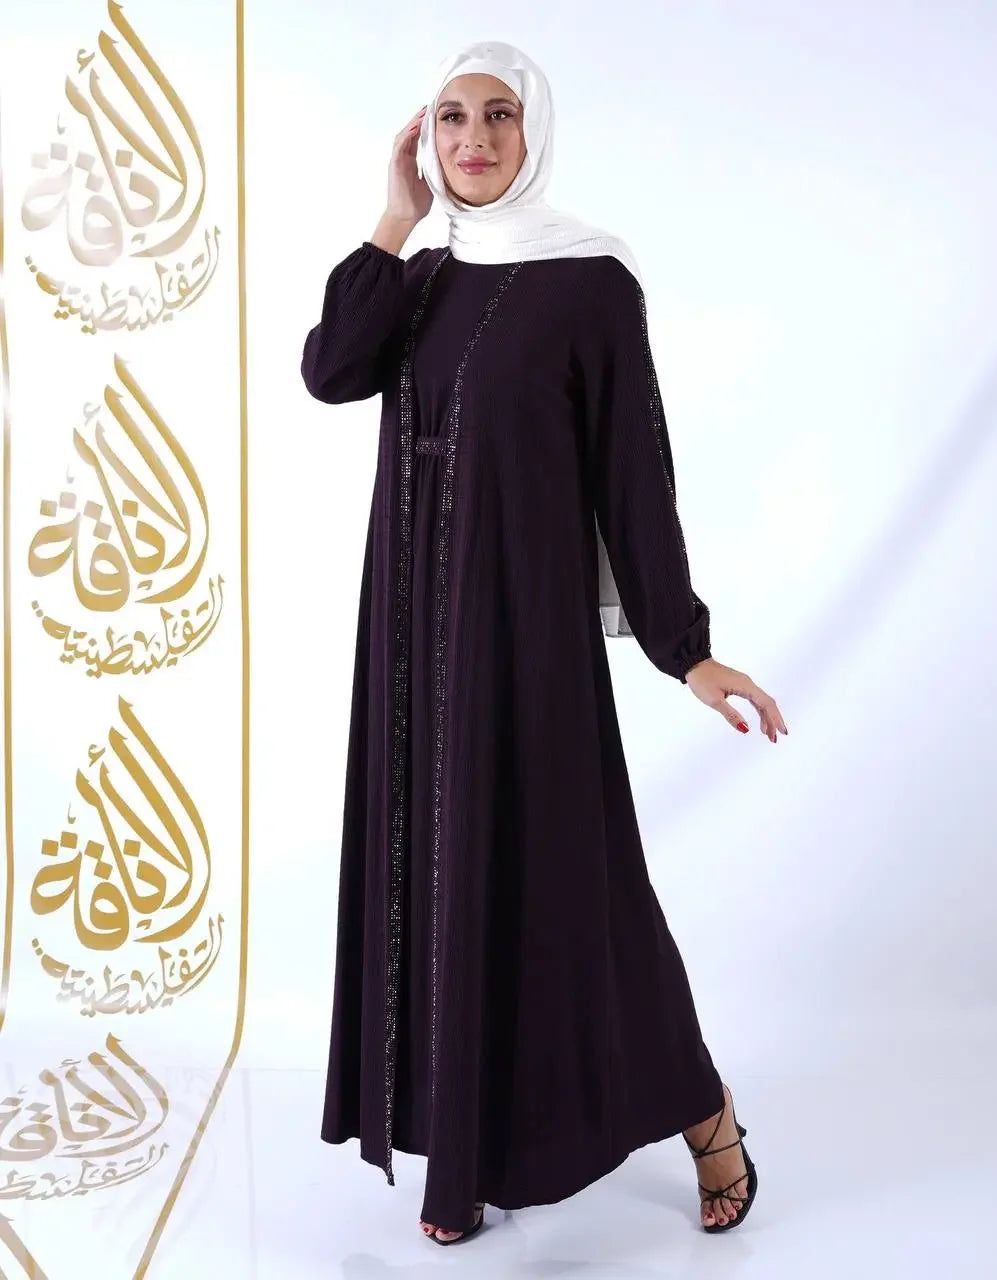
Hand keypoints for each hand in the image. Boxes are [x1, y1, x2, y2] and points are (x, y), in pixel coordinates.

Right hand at [385, 105, 432, 225]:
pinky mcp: (394, 165)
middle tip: (429, 107)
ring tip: (423, 113)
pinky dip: (407, 135)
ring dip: (413, 123)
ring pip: (404, 136)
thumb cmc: (416, 203)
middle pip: (410, 133)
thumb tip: (448, 162)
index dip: (425, 126)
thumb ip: (435, 169)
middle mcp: (403, 158)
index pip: (417, 139)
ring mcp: (397, 161)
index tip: (435, 116)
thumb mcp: (431, 182)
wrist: (405, 217)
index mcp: (410, 161)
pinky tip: (415, 127)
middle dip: (419, 119)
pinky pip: (399, 146)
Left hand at [684, 658, 787, 742]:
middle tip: (775, 739)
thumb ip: (731, 715)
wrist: (694, 663)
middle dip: (773, 721)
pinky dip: (759, 711)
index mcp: (745, 686)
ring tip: (768, 734)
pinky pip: (754, 699)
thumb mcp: (715, 700)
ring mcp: (744, 684)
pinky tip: (759, 722)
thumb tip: (746, 729)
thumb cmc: (702, 680)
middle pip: (767, 703)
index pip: (766, 704)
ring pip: (761, 702)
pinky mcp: (739, 685)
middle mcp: (748, 684)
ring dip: (767, 718)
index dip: (775, 719)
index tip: (782, 732)